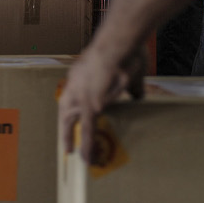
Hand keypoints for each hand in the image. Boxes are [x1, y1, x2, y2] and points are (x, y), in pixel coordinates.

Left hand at [58, 46, 145, 163]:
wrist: (120, 44)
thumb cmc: (125, 50)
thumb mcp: (127, 70)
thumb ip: (130, 86)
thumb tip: (137, 96)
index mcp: (82, 73)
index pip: (74, 96)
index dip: (75, 109)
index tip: (74, 119)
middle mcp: (75, 85)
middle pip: (66, 111)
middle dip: (66, 129)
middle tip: (67, 145)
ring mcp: (81, 96)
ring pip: (73, 122)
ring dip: (73, 139)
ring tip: (79, 155)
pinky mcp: (91, 106)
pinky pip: (86, 131)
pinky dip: (87, 145)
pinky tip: (88, 158)